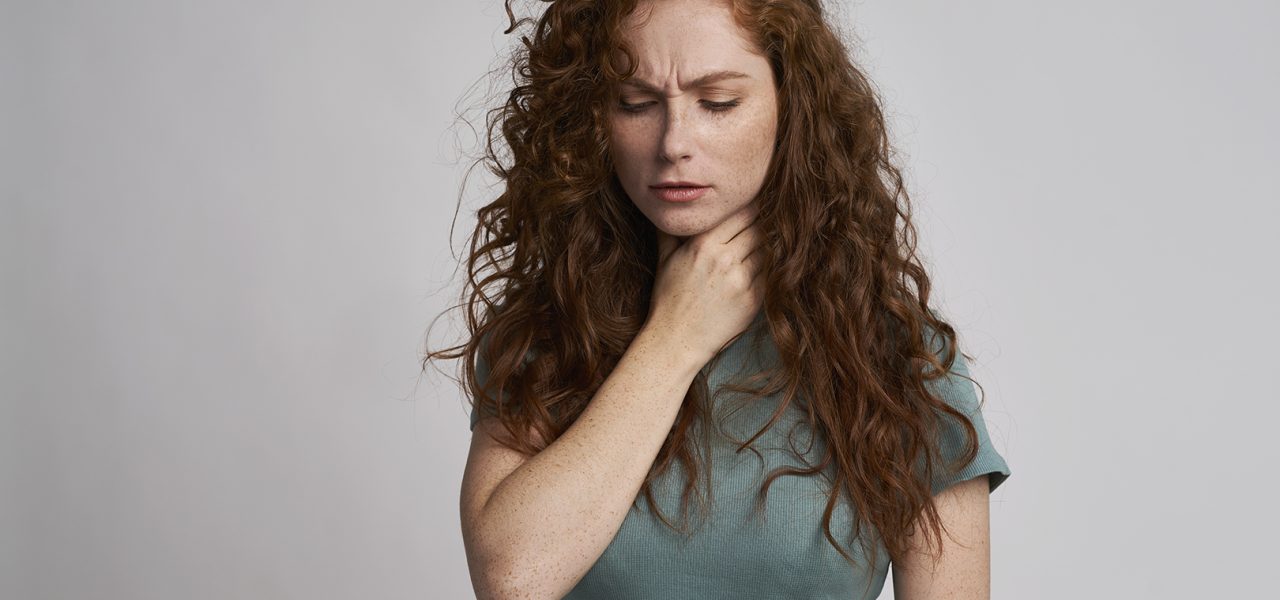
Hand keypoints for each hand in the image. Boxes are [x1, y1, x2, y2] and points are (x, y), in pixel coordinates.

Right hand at [645, 204, 765, 365]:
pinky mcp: (753, 300)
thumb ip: (672, 230)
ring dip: (767, 247)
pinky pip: (769, 275)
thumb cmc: (668, 299)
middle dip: (763, 225)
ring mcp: (741, 280)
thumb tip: (674, 208)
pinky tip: (759, 271)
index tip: (754, 207)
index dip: (752, 206)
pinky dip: (768, 270)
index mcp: (703, 244)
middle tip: (763, 226)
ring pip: (768, 250)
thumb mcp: (665, 260)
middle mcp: (724, 259)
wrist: (676, 341)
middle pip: (759, 228)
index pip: (743, 211)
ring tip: (762, 249)